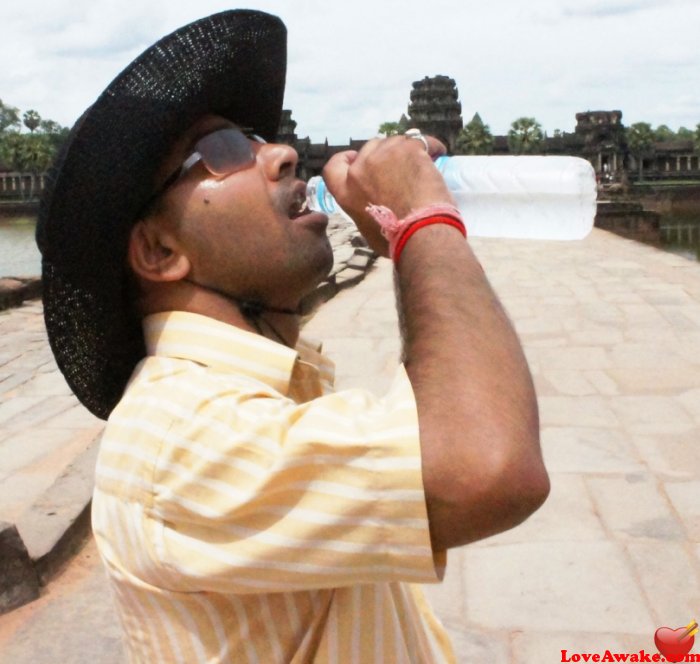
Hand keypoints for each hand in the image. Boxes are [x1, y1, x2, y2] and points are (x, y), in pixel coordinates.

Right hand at [322, 133, 452, 256]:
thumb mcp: (367, 228)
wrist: (420, 231)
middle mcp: (360, 169)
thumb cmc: (395, 239)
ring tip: (420, 167)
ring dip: (405, 152)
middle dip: (382, 155)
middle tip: (399, 169)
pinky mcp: (408, 148)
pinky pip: (420, 140)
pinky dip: (430, 147)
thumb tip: (375, 205)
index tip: (354, 159)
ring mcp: (384, 155)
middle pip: (369, 149)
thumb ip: (364, 208)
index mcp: (346, 191)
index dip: (345, 159)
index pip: (333, 167)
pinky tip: (438, 155)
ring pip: (394, 142)